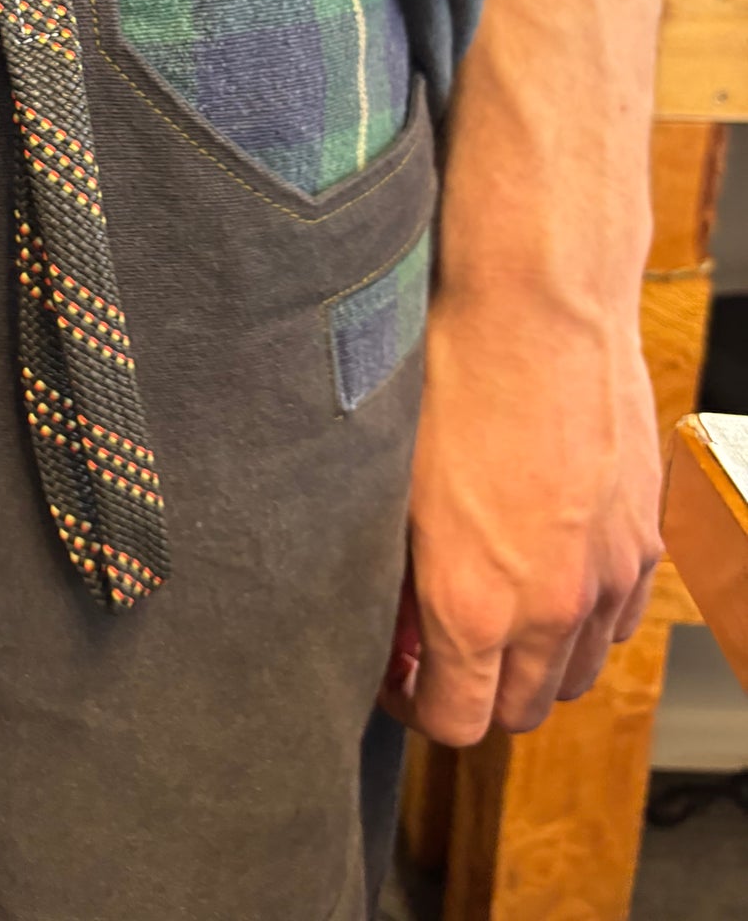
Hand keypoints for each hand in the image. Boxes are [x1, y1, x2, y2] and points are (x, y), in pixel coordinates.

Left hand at [378, 280, 663, 745]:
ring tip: (493, 610)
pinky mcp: (641, 534)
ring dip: (531, 662)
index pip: (456, 721)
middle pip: (519, 710)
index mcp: (474, 602)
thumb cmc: (449, 376)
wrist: (537, 305)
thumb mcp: (389, 483)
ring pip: (575, 670)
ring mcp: (607, 573)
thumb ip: (391, 571)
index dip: (416, 708)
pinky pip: (618, 618)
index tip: (396, 677)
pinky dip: (584, 620)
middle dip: (473, 692)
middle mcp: (551, 605)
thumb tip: (385, 614)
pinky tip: (547, 573)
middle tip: (435, 648)